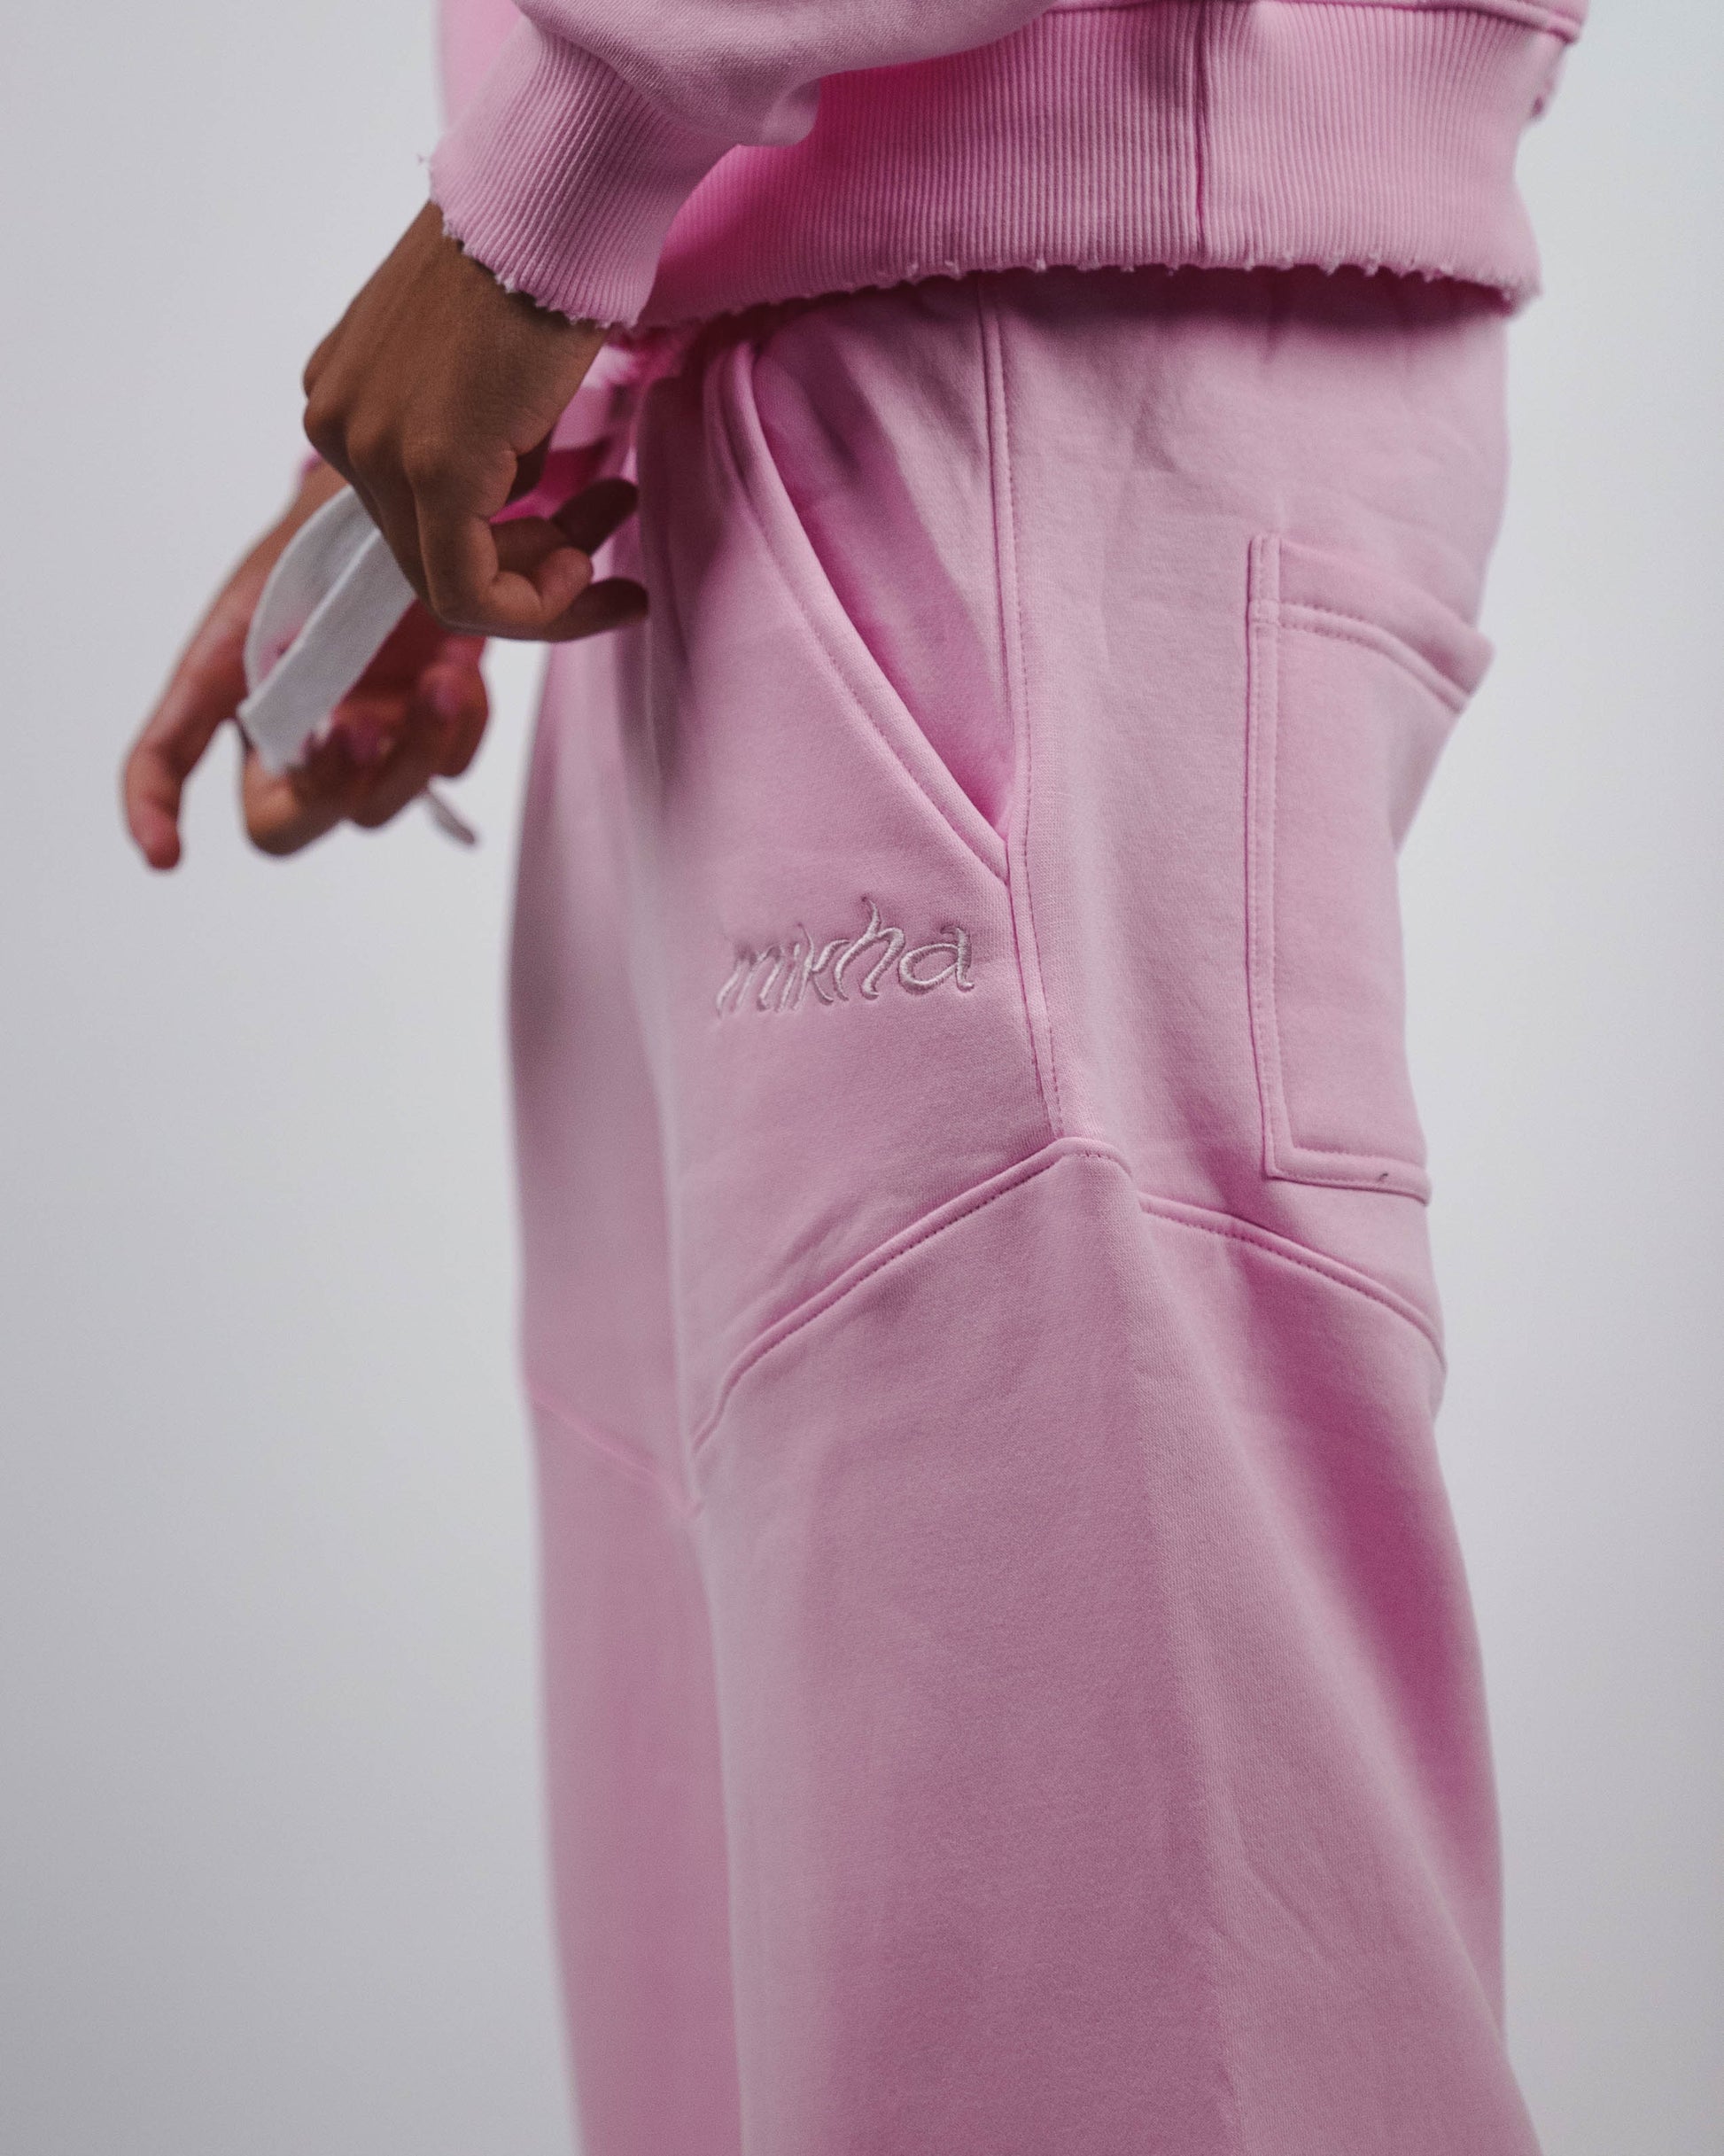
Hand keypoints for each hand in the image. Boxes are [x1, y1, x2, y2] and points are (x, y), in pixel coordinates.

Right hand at [122, 462, 640, 866]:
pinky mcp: (426, 736)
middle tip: (363, 729)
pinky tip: (460, 668)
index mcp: (231, 689)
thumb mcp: (284, 571)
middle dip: (326, 790)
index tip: (166, 855)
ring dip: (415, 750)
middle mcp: (291, 734)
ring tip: (446, 677)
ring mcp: (363, 742)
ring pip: (378, 805)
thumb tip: (307, 705)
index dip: (152, 812)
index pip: (166, 761)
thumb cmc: (331, 540)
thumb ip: (274, 638)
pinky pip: (448, 767)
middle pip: (286, 823)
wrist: (421, 515)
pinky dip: (460, 724)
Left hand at [302, 201, 617, 640]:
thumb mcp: (482, 360)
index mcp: (345, 395)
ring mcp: (374, 449)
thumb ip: (474, 429)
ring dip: (546, 581)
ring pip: (451, 582)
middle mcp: (341, 424)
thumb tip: (514, 495)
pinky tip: (588, 561)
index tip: (580, 543)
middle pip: (430, 555)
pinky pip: (467, 591)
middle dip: (532, 566)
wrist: (557, 197)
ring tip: (615, 525)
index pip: (413, 519)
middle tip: (609, 540)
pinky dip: (535, 604)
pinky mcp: (426, 469)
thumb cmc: (540, 256)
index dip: (506, 550)